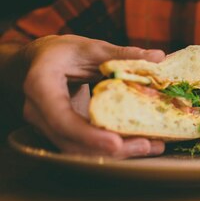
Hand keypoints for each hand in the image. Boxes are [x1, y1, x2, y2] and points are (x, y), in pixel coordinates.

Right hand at [21, 35, 165, 157]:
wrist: (42, 60)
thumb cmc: (65, 52)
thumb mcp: (93, 47)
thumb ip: (123, 54)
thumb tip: (159, 57)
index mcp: (41, 84)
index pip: (60, 117)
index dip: (87, 134)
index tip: (115, 142)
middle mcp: (39, 111)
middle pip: (71, 141)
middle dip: (109, 149)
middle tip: (145, 145)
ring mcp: (48, 126)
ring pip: (78, 150)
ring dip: (115, 153)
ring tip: (150, 146)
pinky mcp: (62, 134)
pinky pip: (85, 147)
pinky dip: (112, 149)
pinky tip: (140, 144)